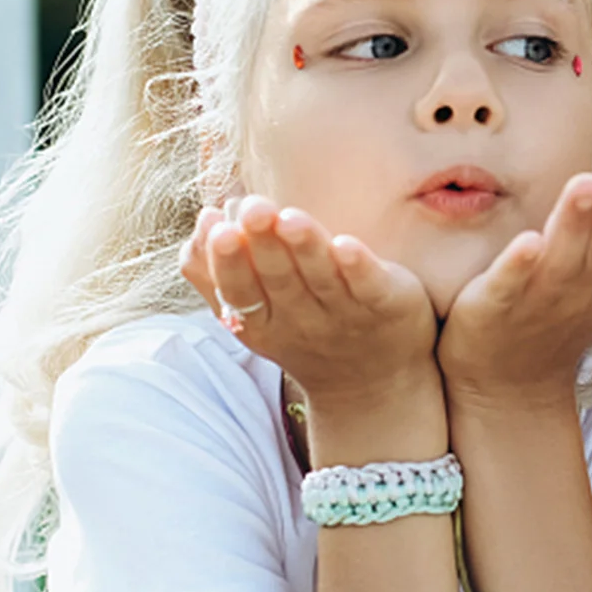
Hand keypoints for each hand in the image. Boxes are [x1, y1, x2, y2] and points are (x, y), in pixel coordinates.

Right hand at [181, 198, 442, 455]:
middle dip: (263, 243)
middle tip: (253, 207)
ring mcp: (346, 313)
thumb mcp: (255, 317)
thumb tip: (204, 218)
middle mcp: (302, 319)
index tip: (218, 227)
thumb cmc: (305, 333)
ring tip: (291, 218)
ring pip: (322, 277)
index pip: (238, 290)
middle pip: (278, 279)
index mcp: (262, 321)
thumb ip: (221, 276)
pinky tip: (347, 244)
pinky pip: (370, 286)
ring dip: (306, 247)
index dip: (226, 261)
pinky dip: (358, 266)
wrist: (373, 384)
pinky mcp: (387, 305)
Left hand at [438, 154, 591, 402]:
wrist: (507, 383)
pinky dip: (517, 266)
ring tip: (585, 183)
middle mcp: (580, 293)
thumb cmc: (563, 317)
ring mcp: (536, 302)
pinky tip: (526, 240)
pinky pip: (506, 286)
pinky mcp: (492, 309)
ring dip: (574, 222)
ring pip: (561, 260)